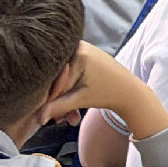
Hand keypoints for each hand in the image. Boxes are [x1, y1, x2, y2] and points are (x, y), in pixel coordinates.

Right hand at [42, 43, 167, 140]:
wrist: (130, 91)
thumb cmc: (108, 94)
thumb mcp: (80, 100)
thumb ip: (57, 107)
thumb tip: (37, 117)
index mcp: (77, 53)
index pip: (51, 74)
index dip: (46, 95)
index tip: (45, 111)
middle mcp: (78, 46)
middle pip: (55, 76)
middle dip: (55, 100)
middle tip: (58, 119)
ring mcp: (82, 49)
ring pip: (61, 78)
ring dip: (63, 99)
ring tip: (69, 118)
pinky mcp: (84, 57)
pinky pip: (68, 75)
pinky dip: (69, 91)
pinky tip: (72, 111)